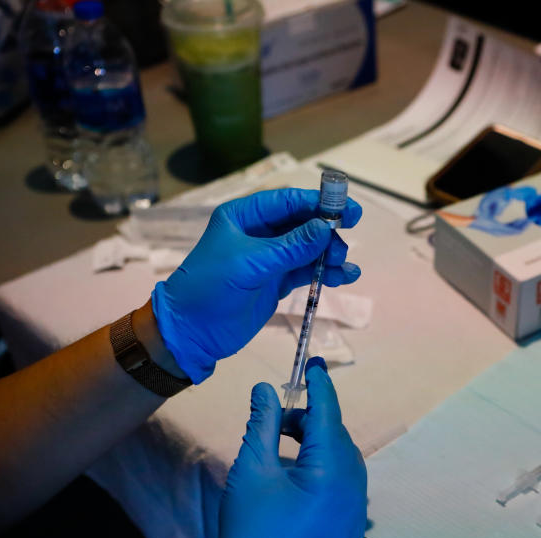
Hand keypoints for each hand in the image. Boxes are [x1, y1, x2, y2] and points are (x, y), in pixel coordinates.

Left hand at [151, 189, 361, 382]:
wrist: (192, 332)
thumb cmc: (210, 288)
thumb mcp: (250, 264)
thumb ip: (290, 246)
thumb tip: (325, 228)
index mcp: (245, 217)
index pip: (288, 202)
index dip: (319, 204)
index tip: (348, 211)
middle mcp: (259, 232)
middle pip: (304, 224)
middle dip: (328, 231)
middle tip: (347, 241)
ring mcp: (271, 258)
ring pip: (310, 249)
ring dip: (330, 255)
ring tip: (345, 267)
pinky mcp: (277, 282)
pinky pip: (308, 271)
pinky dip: (327, 273)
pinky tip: (344, 277)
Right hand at [209, 361, 367, 537]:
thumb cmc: (250, 525)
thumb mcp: (251, 469)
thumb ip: (263, 423)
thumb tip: (266, 389)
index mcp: (331, 470)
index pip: (328, 414)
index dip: (320, 386)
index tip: (314, 363)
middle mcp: (354, 485)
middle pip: (336, 436)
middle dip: (310, 420)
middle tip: (279, 418)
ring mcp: (358, 507)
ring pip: (342, 458)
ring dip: (318, 445)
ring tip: (284, 445)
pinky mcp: (353, 523)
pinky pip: (346, 483)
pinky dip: (327, 469)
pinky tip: (300, 474)